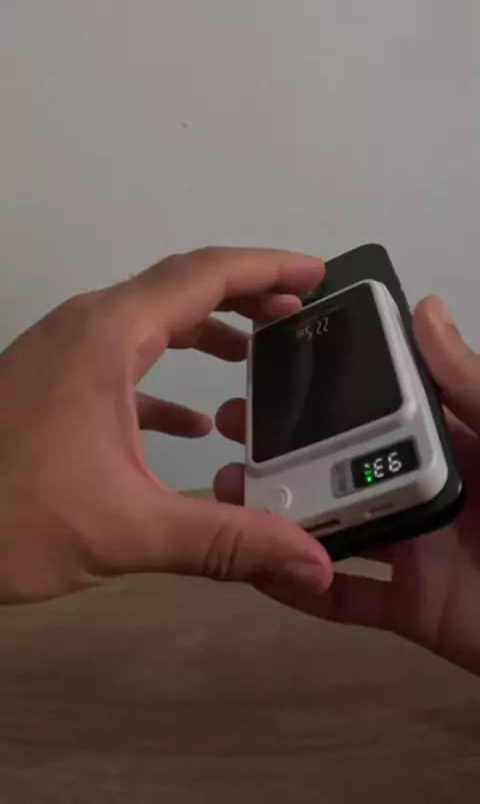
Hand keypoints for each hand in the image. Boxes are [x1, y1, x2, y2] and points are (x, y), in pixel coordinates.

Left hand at [0, 247, 332, 603]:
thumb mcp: (128, 529)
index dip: (267, 268)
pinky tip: (193, 425)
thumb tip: (314, 565)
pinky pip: (121, 362)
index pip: (204, 275)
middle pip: (180, 288)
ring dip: (205, 334)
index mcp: (108, 335)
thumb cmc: (12, 514)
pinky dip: (164, 382)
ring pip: (149, 323)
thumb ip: (226, 541)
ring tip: (256, 359)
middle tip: (299, 312)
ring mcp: (63, 353)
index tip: (316, 274)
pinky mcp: (50, 383)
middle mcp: (86, 327)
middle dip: (245, 295)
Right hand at [216, 299, 479, 675]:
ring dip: (281, 510)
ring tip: (231, 490)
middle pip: (344, 463)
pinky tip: (261, 567)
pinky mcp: (410, 607)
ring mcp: (416, 551)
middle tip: (234, 427)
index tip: (275, 368)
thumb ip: (473, 384)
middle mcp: (427, 490)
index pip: (382, 407)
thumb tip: (424, 309)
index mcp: (456, 444)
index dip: (330, 389)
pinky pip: (346, 598)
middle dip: (288, 445)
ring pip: (334, 525)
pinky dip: (302, 588)